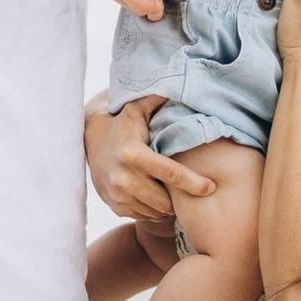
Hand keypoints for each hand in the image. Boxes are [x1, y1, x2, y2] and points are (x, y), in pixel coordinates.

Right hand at [84, 94, 215, 224]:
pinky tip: (157, 196)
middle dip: (181, 197)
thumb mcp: (137, 108)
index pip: (171, 173)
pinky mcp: (115, 206)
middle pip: (165, 199)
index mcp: (133, 154)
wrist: (89, 141)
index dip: (194, 183)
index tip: (211, 187)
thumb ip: (159, 100)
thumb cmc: (122, 123)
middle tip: (193, 189)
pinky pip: (143, 216)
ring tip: (174, 192)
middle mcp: (123, 178)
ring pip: (155, 211)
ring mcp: (117, 195)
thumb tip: (184, 85)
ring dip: (168, 205)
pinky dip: (154, 209)